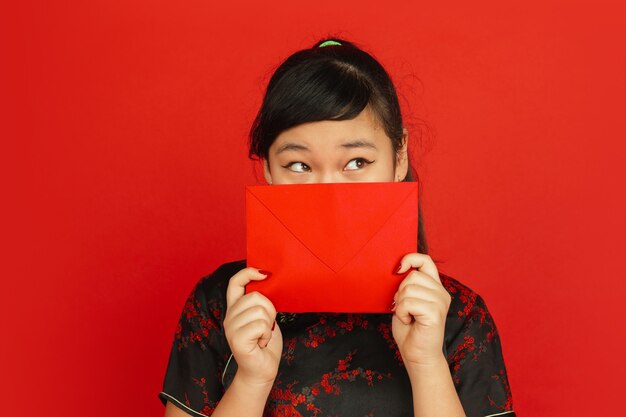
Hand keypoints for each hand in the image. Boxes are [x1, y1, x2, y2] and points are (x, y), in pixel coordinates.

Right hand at [223, 267, 281, 386]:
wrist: (261, 370)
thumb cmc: (264, 343)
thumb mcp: (263, 316)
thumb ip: (260, 302)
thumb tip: (267, 280)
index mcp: (235, 308)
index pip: (235, 282)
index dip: (248, 273)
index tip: (265, 274)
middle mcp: (229, 317)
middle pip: (255, 296)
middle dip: (270, 310)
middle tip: (266, 326)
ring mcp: (231, 328)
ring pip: (260, 311)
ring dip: (268, 324)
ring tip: (263, 336)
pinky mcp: (237, 340)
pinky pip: (260, 325)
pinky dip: (267, 334)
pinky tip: (261, 343)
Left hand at [391, 253, 450, 367]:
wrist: (417, 355)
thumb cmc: (409, 329)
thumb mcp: (406, 301)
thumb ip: (407, 285)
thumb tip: (398, 269)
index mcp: (435, 287)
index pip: (426, 261)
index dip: (410, 258)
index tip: (397, 269)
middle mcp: (441, 292)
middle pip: (413, 275)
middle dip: (400, 292)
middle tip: (404, 308)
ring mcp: (440, 302)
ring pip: (409, 289)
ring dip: (400, 304)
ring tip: (407, 316)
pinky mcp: (435, 312)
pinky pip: (409, 302)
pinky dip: (402, 313)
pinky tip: (409, 321)